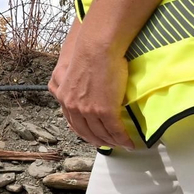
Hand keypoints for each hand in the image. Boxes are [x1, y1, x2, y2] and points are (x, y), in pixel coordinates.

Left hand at [48, 22, 133, 149]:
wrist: (97, 49)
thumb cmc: (88, 55)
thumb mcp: (71, 73)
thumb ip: (71, 86)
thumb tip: (76, 92)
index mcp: (64, 98)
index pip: (73, 122)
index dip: (84, 132)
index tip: (93, 136)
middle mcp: (73, 107)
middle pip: (86, 132)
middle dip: (98, 141)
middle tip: (109, 144)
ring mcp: (88, 110)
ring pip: (101, 133)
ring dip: (112, 142)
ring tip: (121, 144)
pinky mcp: (105, 110)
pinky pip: (115, 130)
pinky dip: (123, 139)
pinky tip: (129, 143)